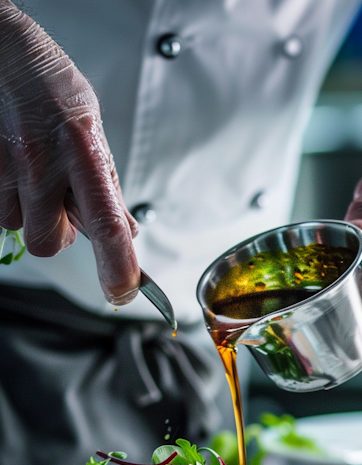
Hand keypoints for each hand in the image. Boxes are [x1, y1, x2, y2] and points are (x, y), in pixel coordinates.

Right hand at [0, 2, 138, 303]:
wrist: (0, 50)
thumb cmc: (47, 85)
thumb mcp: (92, 129)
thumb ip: (105, 184)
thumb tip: (125, 231)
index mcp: (82, 152)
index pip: (108, 224)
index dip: (118, 267)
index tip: (123, 293)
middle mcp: (40, 163)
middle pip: (49, 243)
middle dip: (56, 233)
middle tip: (58, 203)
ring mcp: (3, 167)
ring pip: (16, 227)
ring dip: (27, 212)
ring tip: (30, 171)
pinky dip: (4, 198)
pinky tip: (10, 167)